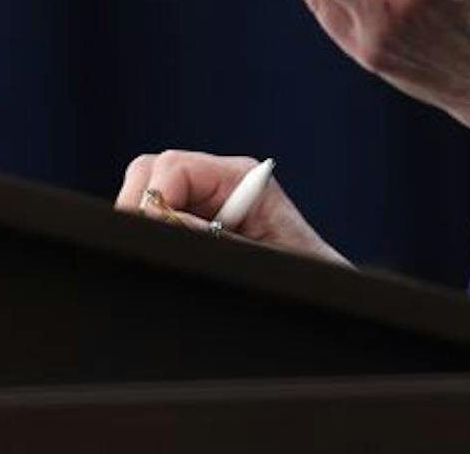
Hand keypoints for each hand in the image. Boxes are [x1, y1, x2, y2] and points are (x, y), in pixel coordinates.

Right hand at [116, 150, 348, 264]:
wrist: (330, 303)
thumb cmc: (308, 278)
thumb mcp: (262, 260)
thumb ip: (211, 238)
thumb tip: (165, 218)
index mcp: (243, 178)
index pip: (174, 166)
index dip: (153, 199)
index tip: (149, 232)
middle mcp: (222, 184)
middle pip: (153, 171)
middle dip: (139, 205)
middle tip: (141, 245)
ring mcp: (208, 204)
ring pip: (148, 193)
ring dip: (144, 221)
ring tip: (158, 254)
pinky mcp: (199, 226)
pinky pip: (157, 218)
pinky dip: (150, 234)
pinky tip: (164, 256)